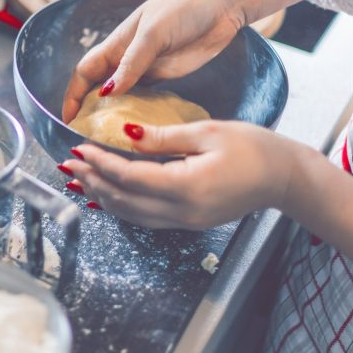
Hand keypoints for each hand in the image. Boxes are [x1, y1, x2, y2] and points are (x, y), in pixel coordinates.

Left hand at [60, 120, 307, 229]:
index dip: (100, 163)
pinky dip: (121, 206)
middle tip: (67, 164)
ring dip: (102, 196)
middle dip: (92, 181)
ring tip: (78, 179)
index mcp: (187, 186)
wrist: (286, 178)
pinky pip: (145, 218)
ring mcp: (185, 220)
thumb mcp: (206, 132)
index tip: (78, 148)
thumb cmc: (254, 148)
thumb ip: (162, 137)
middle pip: (124, 200)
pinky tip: (106, 196)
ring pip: (131, 214)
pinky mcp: (188, 221)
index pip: (130, 177)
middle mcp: (183, 210)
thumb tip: (126, 133)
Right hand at [61, 0, 351, 123]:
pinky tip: (138, 127)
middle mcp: (127, 57)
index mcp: (118, 43)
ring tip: (109, 139)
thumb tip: (106, 93)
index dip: (73, 95)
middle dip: (88, 110)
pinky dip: (137, 112)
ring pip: (121, 95)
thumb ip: (131, 64)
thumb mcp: (153, 33)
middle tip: (87, 136)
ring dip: (113, 114)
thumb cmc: (184, 7)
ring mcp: (147, 67)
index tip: (68, 118)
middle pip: (99, 87)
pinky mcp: (166, 75)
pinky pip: (145, 97)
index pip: (85, 72)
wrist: (223, 2)